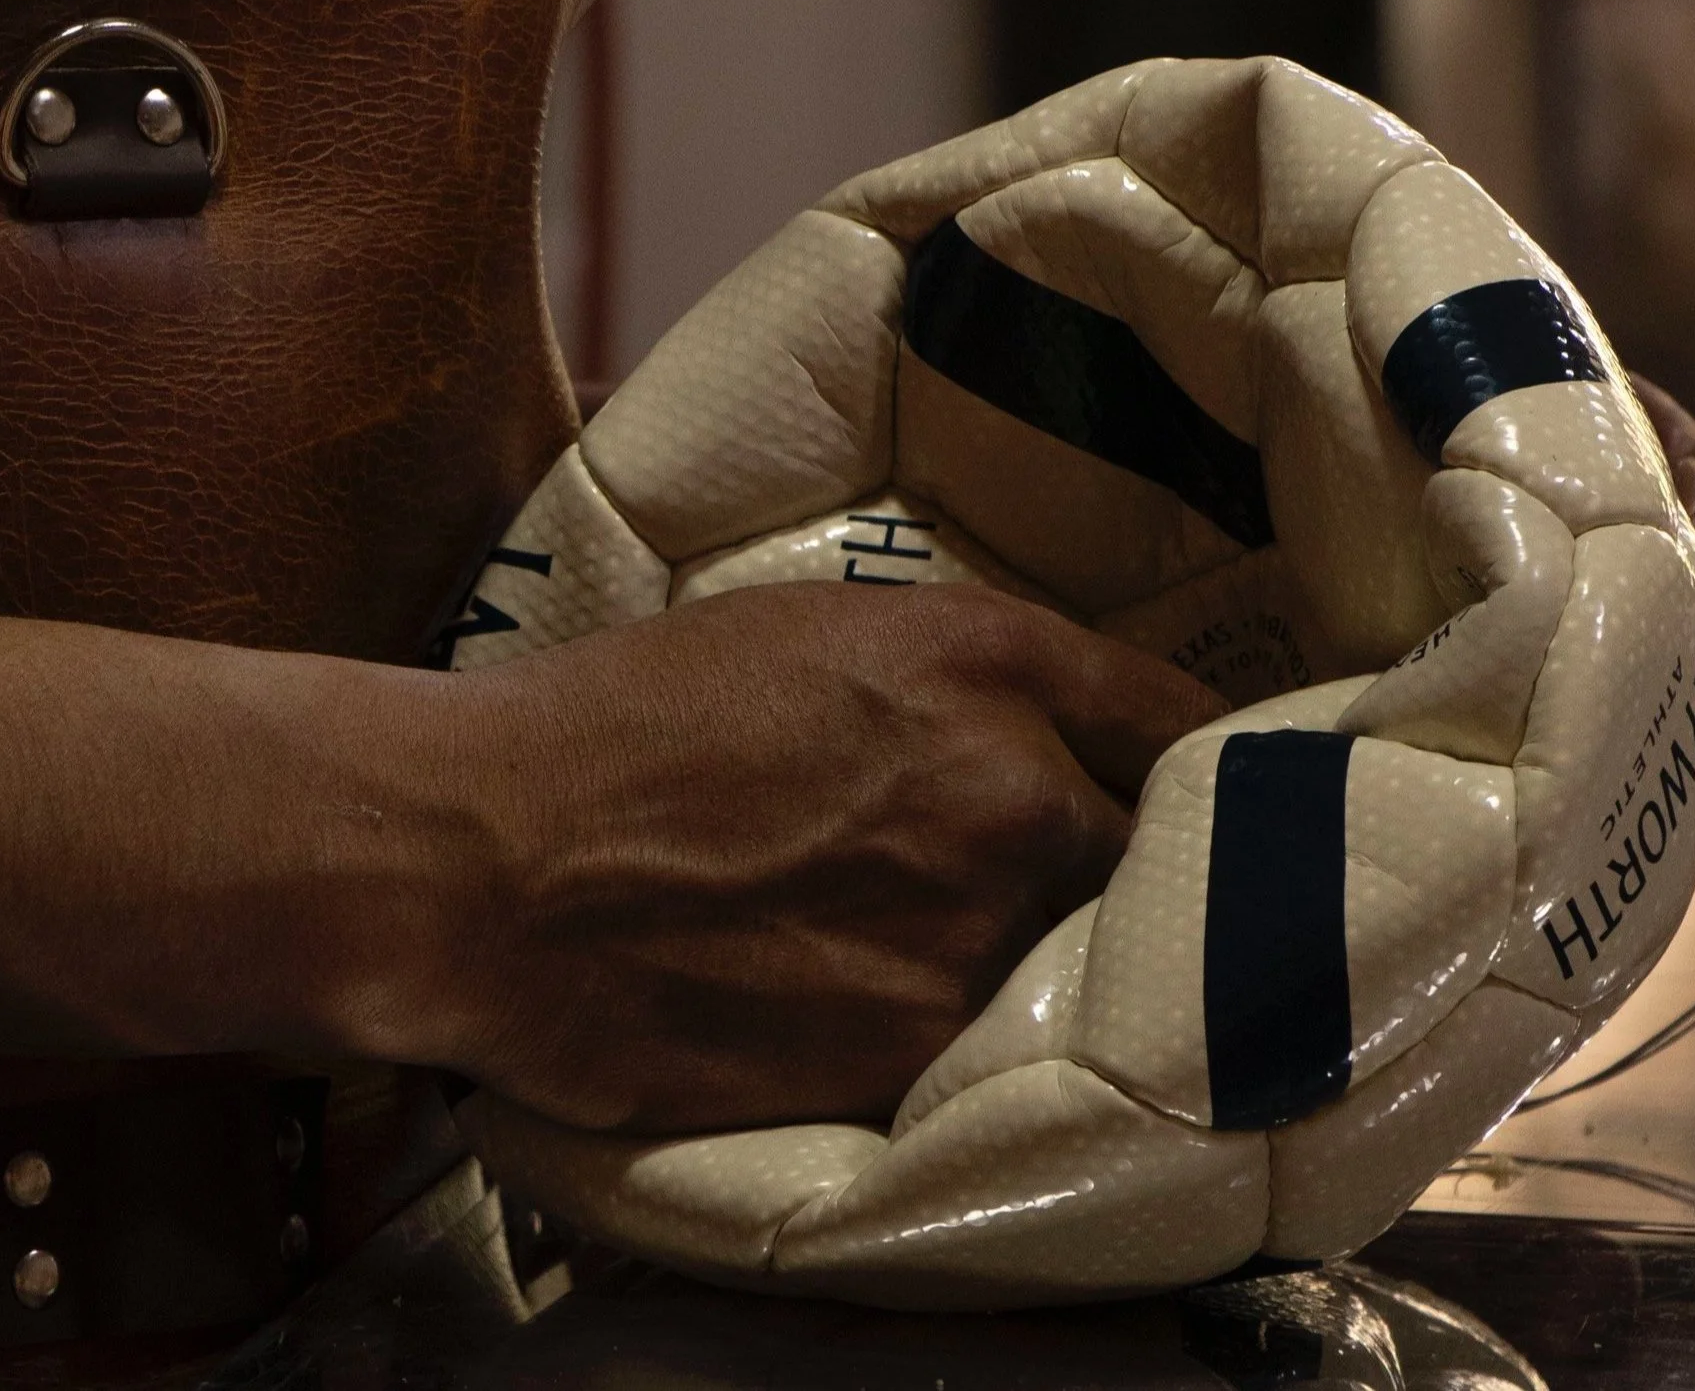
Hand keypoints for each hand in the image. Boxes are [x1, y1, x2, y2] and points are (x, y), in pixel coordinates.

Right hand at [437, 582, 1227, 1133]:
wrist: (490, 868)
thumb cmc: (616, 728)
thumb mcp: (798, 636)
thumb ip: (950, 678)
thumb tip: (1045, 737)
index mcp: (985, 662)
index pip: (1174, 716)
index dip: (1197, 760)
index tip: (1205, 789)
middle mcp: (1013, 795)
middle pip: (1150, 853)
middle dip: (1113, 868)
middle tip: (1058, 883)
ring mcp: (975, 938)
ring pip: (1077, 964)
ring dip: (1037, 960)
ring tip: (933, 953)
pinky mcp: (917, 1057)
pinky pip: (991, 1047)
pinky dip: (963, 1035)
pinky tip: (882, 1012)